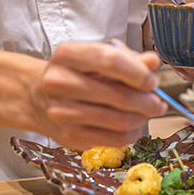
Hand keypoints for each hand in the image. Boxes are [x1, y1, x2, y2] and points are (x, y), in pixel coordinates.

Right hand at [29, 40, 165, 150]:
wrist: (35, 97)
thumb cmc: (73, 73)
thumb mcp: (94, 57)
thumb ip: (126, 58)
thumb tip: (152, 61)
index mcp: (67, 55)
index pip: (109, 61)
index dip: (137, 72)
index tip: (151, 81)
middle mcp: (59, 82)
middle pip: (117, 95)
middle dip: (147, 101)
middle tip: (158, 102)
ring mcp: (61, 112)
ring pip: (118, 120)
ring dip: (141, 118)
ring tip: (147, 112)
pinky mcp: (68, 136)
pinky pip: (113, 139)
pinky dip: (131, 133)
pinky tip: (134, 125)